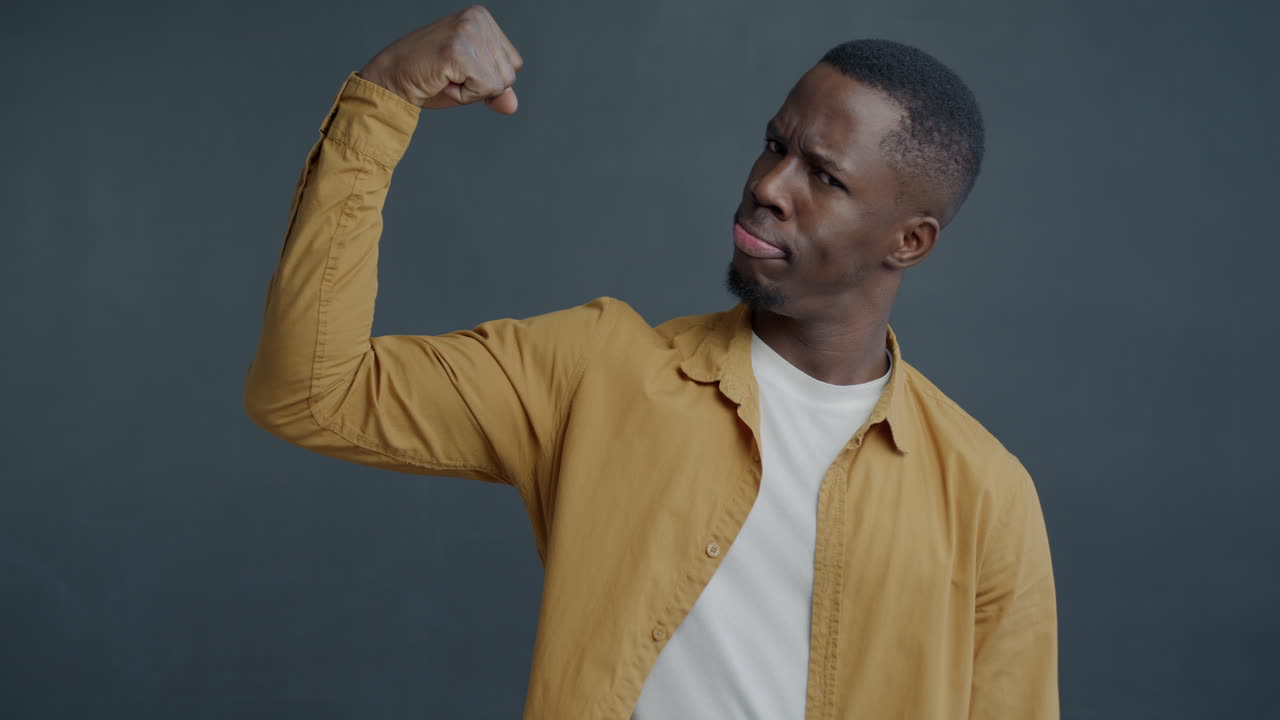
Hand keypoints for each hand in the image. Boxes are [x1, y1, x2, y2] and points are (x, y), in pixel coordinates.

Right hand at [358, 5, 522, 113]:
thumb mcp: (470, 83)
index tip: (458, 70)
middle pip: (509, 74)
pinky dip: (463, 95)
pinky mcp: (459, 51)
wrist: (390, 81)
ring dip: (470, 91)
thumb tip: (513, 106)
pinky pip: (483, 89)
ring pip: (498, 84)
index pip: (514, 63)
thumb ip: (495, 89)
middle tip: (448, 74)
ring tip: (445, 76)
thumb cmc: (426, 79)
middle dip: (480, 86)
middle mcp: (477, 18)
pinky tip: (442, 80)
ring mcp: (468, 31)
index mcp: (481, 17)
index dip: (488, 78)